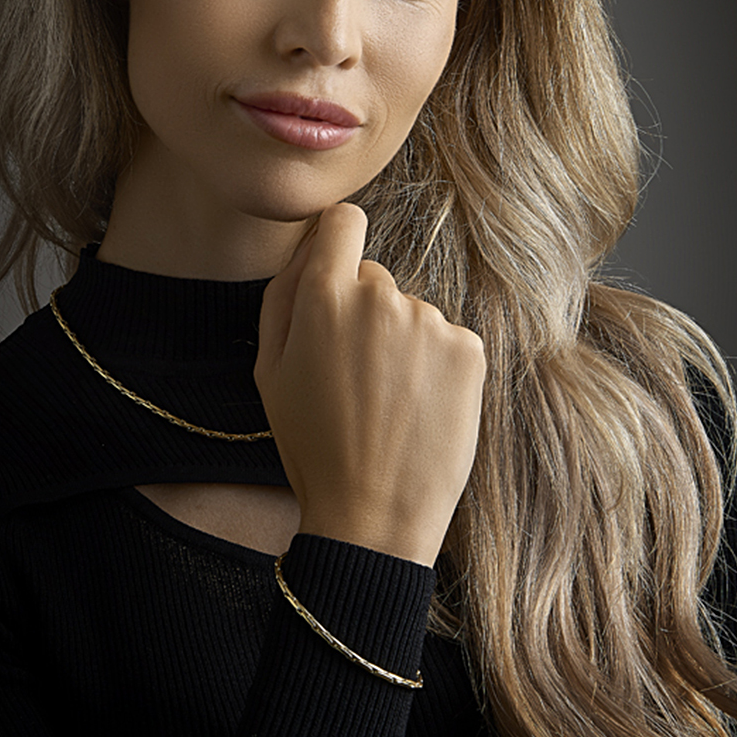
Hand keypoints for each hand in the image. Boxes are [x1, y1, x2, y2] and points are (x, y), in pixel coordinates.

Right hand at [255, 203, 484, 566]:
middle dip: (362, 312)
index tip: (338, 270)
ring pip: (411, 314)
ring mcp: (430, 322)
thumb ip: (283, 294)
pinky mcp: (467, 349)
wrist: (372, 514)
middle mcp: (382, 297)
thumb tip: (311, 247)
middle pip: (374, 278)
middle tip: (353, 376)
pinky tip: (419, 410)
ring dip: (401, 344)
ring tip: (387, 403)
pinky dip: (435, 367)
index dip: (338, 241)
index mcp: (325, 296)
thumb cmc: (311, 444)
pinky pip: (446, 339)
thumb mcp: (269, 370)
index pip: (343, 222)